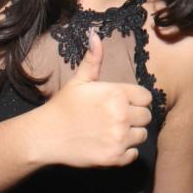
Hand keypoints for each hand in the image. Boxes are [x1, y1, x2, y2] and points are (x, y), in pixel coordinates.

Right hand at [34, 30, 153, 168]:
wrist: (46, 136)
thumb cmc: (63, 106)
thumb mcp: (79, 80)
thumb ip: (93, 59)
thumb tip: (95, 35)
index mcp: (116, 94)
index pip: (146, 97)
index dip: (136, 100)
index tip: (124, 103)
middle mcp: (121, 115)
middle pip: (146, 116)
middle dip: (135, 117)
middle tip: (117, 118)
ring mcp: (118, 138)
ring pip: (142, 135)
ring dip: (132, 134)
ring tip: (114, 131)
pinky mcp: (114, 158)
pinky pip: (133, 155)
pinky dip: (126, 152)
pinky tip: (111, 145)